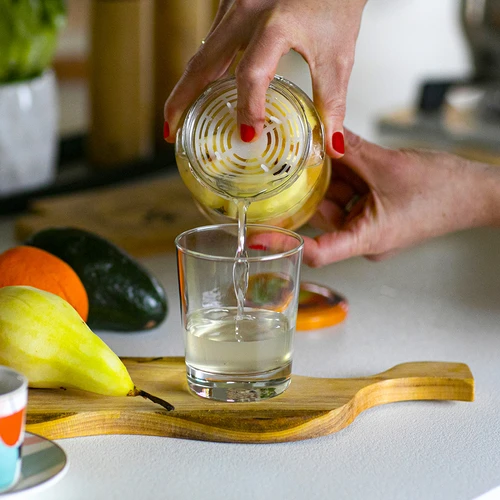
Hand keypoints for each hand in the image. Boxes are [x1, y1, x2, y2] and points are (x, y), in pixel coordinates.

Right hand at [163, 0, 366, 157]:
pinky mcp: (232, 6)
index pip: (251, 75)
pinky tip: (204, 91)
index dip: (248, 109)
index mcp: (275, 23)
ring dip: (188, 87)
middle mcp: (245, 11)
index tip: (249, 136)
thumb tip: (331, 147)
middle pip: (202, 64)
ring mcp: (233, 6)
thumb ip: (332, 103)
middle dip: (182, 100)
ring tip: (181, 117)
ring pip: (201, 54)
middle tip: (172, 132)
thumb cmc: (335, 1)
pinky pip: (210, 44)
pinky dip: (203, 72)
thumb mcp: (338, 55)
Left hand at [302, 130, 499, 266]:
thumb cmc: (444, 191)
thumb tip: (323, 135)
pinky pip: (352, 197)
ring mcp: (371, 226)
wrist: (477, 192)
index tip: (263, 232)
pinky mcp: (377, 213)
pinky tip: (336, 156)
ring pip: (337, 203)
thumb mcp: (389, 165)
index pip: (318, 253)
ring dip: (327, 179)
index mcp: (366, 239)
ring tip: (313, 152)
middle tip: (289, 164)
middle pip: (323, 216)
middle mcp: (365, 238)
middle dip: (309, 189)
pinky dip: (345, 178)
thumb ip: (352, 150)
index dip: (289, 243)